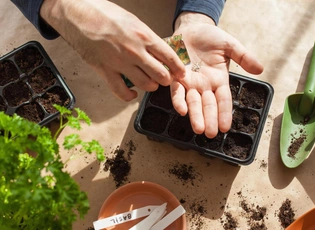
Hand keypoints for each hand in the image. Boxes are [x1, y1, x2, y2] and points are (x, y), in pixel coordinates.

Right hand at [40, 0, 184, 100]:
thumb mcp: (133, 21)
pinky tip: (133, 93)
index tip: (181, 73)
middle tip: (165, 78)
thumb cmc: (105, 14)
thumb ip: (147, 38)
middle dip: (166, 79)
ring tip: (150, 83)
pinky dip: (130, 96)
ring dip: (151, 86)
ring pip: (146, 85)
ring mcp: (120, 63)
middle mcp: (135, 52)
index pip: (170, 57)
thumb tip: (159, 51)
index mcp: (144, 36)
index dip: (178, 68)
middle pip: (161, 75)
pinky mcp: (106, 71)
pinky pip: (122, 92)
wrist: (78, 14)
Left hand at [172, 12, 262, 137]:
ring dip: (195, 115)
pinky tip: (181, 109)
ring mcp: (190, 82)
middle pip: (208, 105)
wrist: (192, 27)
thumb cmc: (211, 37)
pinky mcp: (176, 76)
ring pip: (193, 102)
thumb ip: (244, 57)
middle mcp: (204, 85)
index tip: (225, 128)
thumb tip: (260, 69)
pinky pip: (177, 90)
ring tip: (198, 128)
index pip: (223, 100)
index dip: (224, 114)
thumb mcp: (230, 45)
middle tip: (210, 134)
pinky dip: (178, 100)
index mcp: (219, 80)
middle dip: (209, 120)